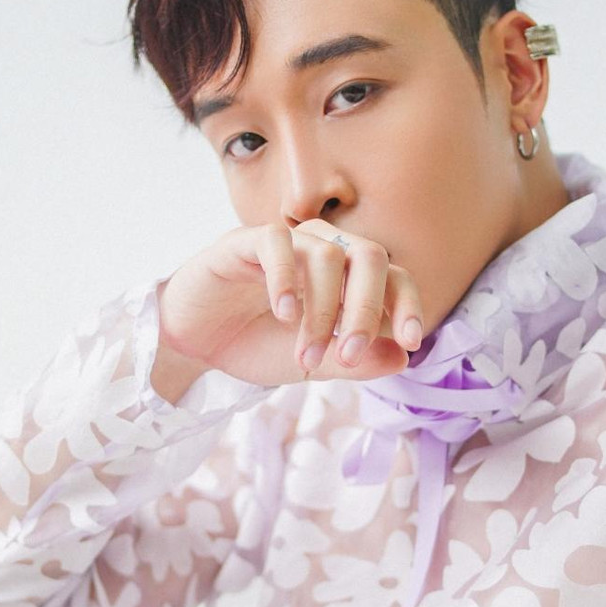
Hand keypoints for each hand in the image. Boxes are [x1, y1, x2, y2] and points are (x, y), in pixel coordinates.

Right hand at [156, 219, 424, 389]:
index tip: (412, 342)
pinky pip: (275, 243)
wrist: (192, 344)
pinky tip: (283, 314)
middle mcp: (322, 250)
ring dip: (323, 312)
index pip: (393, 276)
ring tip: (306, 356)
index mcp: (346, 276)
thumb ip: (353, 361)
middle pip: (369, 256)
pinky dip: (286, 279)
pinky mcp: (243, 242)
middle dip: (367, 309)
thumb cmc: (255, 344)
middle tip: (350, 355)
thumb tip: (402, 357)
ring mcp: (285, 243)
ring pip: (327, 254)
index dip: (408, 305)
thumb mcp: (311, 364)